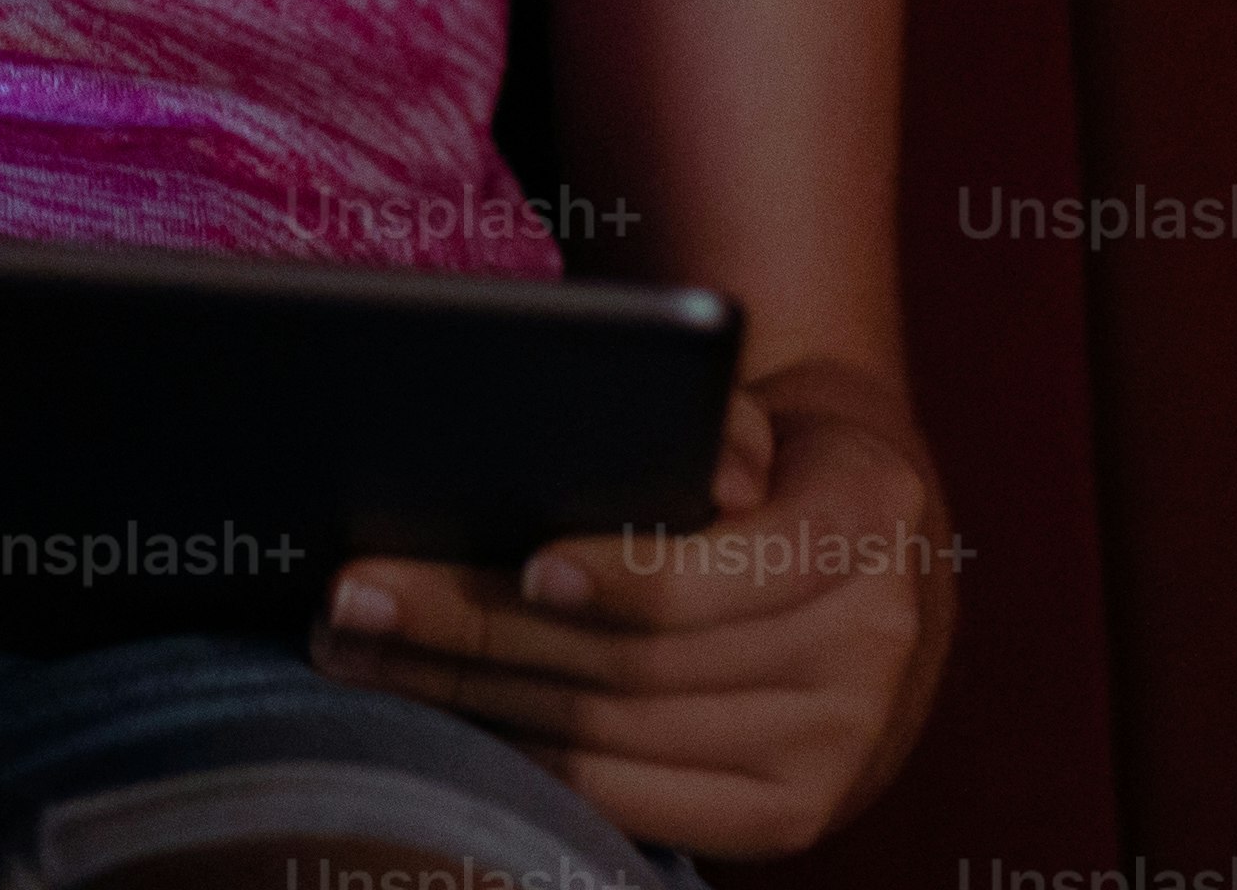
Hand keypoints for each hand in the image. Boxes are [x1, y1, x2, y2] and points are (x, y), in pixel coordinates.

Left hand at [308, 364, 962, 861]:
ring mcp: (828, 756)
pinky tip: (440, 725)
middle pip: (634, 666)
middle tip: (356, 601)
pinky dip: (525, 765)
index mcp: (864, 527)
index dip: (624, 579)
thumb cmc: (782, 464)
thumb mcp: (773, 416)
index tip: (525, 567)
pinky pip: (629, 803)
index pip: (725, 574)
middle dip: (479, 633)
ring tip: (361, 657)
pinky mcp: (786, 820)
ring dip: (469, 702)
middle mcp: (863, 658)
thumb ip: (720, 428)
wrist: (879, 561)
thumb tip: (684, 468)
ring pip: (613, 739)